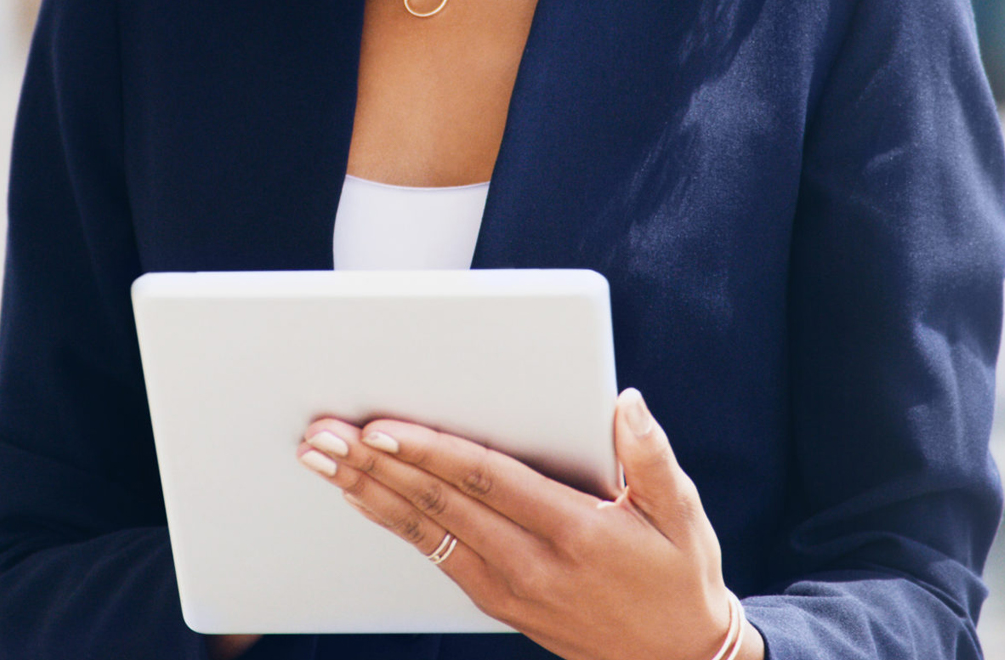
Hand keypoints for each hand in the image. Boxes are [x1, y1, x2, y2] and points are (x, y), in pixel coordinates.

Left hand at [296, 387, 758, 659]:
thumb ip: (650, 456)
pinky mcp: (499, 601)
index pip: (486, 481)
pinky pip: (434, 555)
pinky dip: (394, 522)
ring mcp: (509, 588)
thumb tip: (624, 402)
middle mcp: (532, 564)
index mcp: (574, 532)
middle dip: (375, 465)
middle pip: (439, 505)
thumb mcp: (681, 515)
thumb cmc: (679, 577)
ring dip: (368, 491)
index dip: (429, 453)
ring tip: (323, 460)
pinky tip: (363, 496)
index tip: (381, 427)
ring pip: (425, 532)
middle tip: (323, 435)